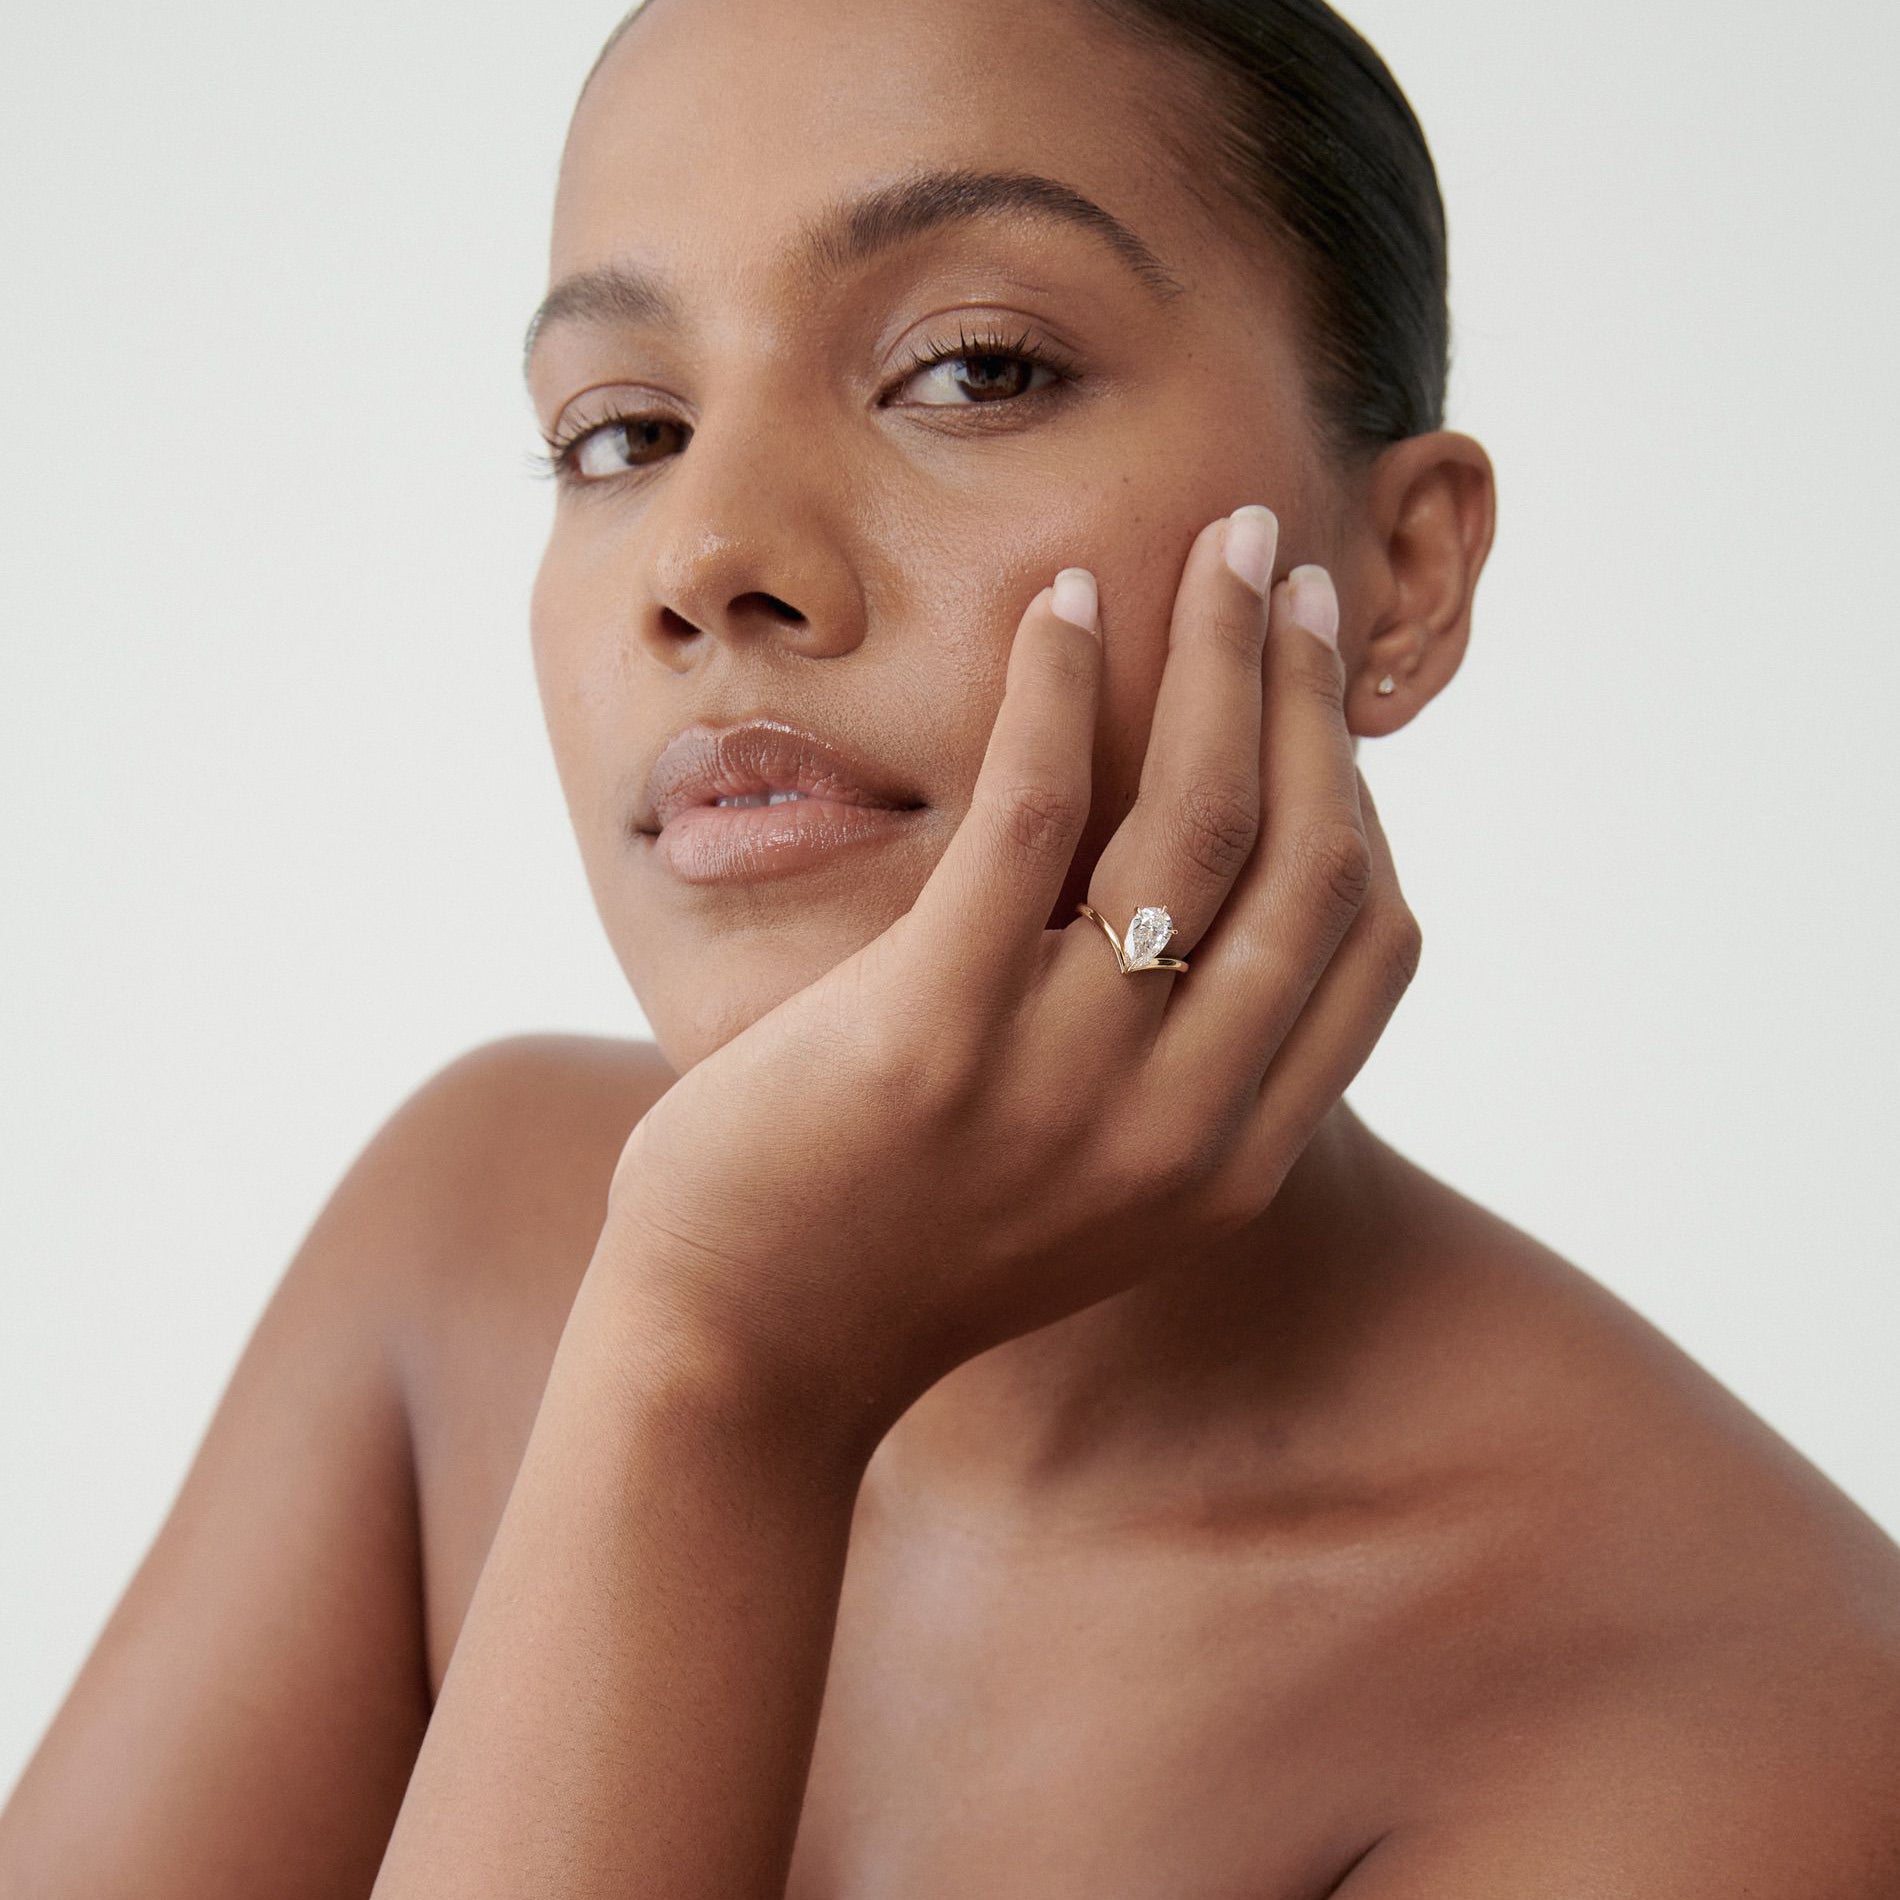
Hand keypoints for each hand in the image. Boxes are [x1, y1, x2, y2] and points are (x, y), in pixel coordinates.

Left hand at [598, 508, 1421, 1455]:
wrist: (750, 1354)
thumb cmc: (906, 1246)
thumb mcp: (1089, 1182)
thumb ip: (1168, 1068)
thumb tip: (1193, 901)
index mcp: (1230, 1159)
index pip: (1367, 946)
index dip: (1362, 795)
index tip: (1325, 695)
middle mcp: (1179, 1120)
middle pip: (1306, 854)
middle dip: (1308, 687)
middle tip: (1286, 567)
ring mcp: (1064, 1077)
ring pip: (1198, 815)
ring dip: (1221, 653)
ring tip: (1217, 549)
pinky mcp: (936, 1027)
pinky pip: (1032, 815)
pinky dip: (1059, 691)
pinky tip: (1062, 605)